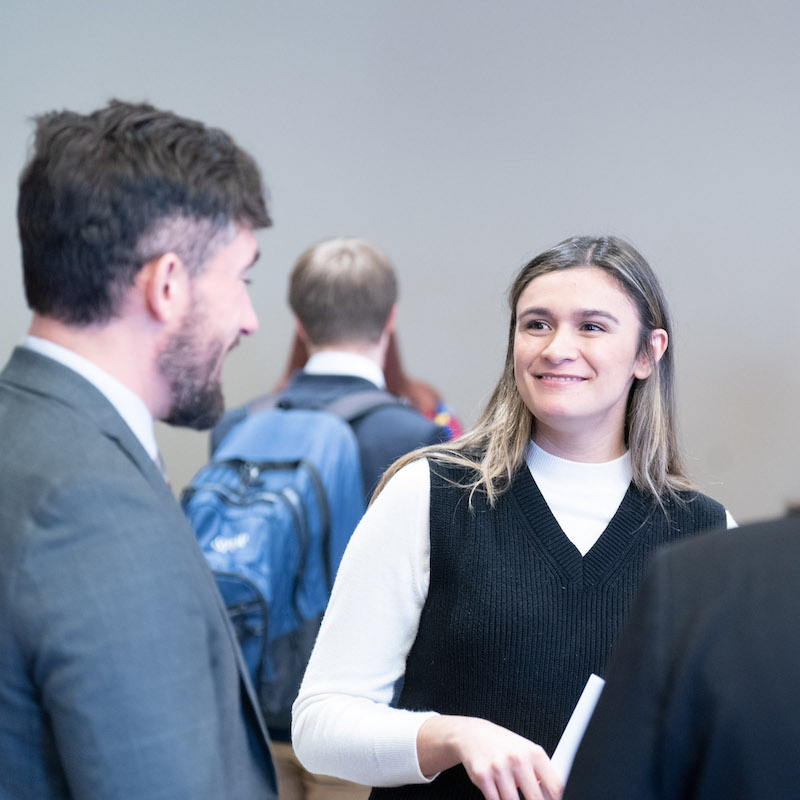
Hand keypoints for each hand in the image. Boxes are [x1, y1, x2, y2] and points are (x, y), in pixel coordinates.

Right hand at [417, 715, 563, 799]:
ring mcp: (499, 768)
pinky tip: (499, 793)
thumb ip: (541, 773)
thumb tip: (553, 796)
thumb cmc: (503, 745)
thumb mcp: (526, 752)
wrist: (473, 734)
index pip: (555, 787)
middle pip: (536, 799)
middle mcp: (518, 759)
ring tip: (512, 794)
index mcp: (534, 753)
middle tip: (530, 799)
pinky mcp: (483, 776)